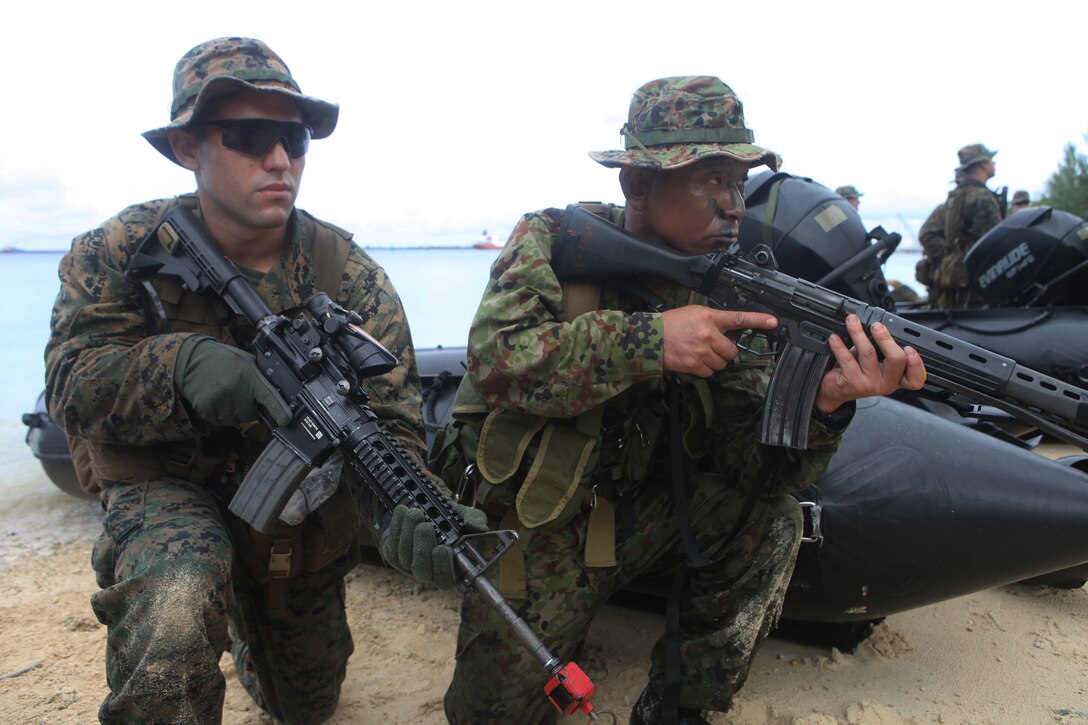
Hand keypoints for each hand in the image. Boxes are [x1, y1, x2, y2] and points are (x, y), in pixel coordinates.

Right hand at [174, 337, 291, 427]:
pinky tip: (215, 398)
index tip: (286, 420)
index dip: (280, 411)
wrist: (191, 359)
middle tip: (239, 394)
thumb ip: (259, 379)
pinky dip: (219, 414)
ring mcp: (221, 401)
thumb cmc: (223, 360)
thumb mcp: (246, 362)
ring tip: (225, 394)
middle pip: (251, 414)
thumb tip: (277, 396)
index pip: (270, 398)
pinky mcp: (207, 409)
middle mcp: (237, 390)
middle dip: (249, 408)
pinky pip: (220, 421)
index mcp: (250, 376)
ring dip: (233, 412)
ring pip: (235, 420)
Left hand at [380, 501, 487, 588]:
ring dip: (408, 532)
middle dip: (422, 548)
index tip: (443, 548)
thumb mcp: (464, 516)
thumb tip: (479, 527)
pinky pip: (392, 544)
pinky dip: (396, 526)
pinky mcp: (393, 554)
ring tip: (415, 512)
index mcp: (449, 569)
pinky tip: (402, 511)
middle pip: (421, 571)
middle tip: (425, 526)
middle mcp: (427, 571)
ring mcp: (408, 565)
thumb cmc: (448, 519)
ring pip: (404, 555)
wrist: (425, 510)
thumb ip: (475, 520)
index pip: (445, 580)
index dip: (443, 568)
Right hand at [661, 307, 778, 376]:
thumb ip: (713, 320)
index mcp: (710, 318)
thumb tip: (727, 331)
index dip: (758, 320)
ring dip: (715, 361)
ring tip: (700, 353)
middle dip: (725, 351)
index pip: (739, 318)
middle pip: (732, 350)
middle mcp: (708, 334)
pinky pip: (710, 372)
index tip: (773, 321)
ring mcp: (702, 351)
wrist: (650, 338)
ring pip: (722, 363)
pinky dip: (704, 369)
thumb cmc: (671, 324)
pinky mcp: (694, 365)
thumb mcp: (694, 313)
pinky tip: (695, 361)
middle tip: (712, 346)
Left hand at [815, 314, 926, 412]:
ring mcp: (870, 384)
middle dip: (886, 339)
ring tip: (852, 322)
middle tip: (876, 326)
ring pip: (869, 353)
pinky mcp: (852, 383)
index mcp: (897, 378)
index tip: (909, 348)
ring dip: (859, 334)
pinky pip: (847, 359)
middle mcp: (887, 383)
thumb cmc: (857, 372)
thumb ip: (883, 350)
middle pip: (897, 359)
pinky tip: (835, 338)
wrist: (836, 390)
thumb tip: (879, 326)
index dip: (917, 363)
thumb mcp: (876, 363)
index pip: (916, 377)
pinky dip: (839, 346)